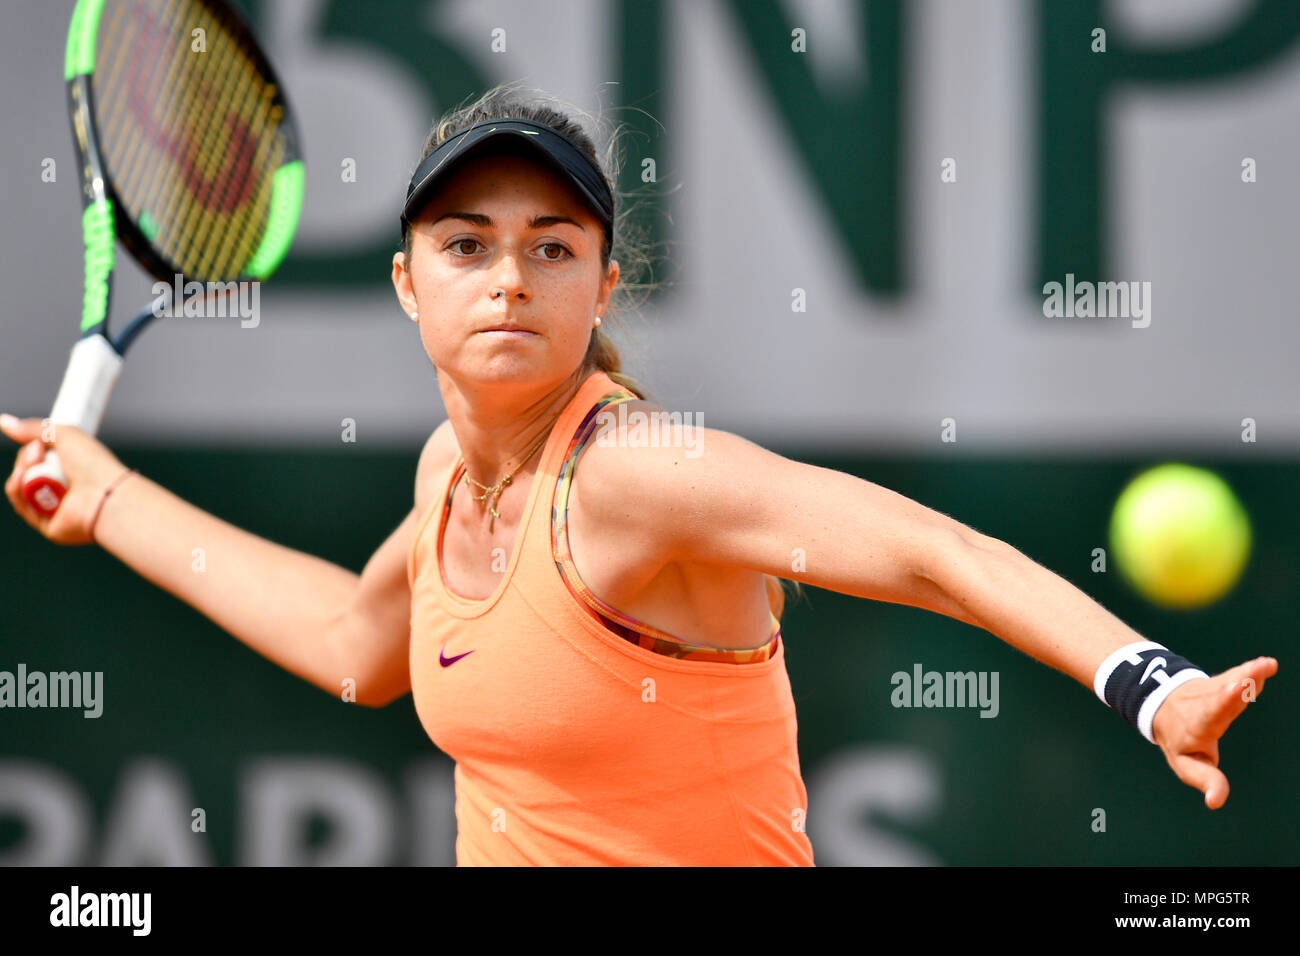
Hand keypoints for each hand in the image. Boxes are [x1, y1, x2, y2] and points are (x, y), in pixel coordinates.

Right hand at [1, 413, 128, 545]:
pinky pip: (21, 504)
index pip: (41, 457)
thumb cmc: (94, 464)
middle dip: (26, 457)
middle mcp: (64, 488)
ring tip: (37, 463)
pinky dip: (18, 489)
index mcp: (73, 469)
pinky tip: (26, 480)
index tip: (36, 441)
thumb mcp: (65, 435)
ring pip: (19, 485)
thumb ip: (34, 429)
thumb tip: (5, 422)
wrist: (103, 494)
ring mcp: (54, 506)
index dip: (33, 448)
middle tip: (38, 451)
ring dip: (22, 471)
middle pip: (27, 470)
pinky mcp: (46, 523)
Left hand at [1151, 656, 1278, 808]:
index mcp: (1195, 728)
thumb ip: (1205, 780)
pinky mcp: (1224, 680)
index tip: (1217, 724)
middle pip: (1218, 700)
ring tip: (1262, 667)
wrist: (1162, 703)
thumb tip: (1216, 802)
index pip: (1205, 723)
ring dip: (1246, 675)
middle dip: (1229, 695)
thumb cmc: (1179, 739)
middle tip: (1239, 684)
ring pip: (1229, 682)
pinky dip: (1252, 671)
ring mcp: (1212, 691)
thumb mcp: (1187, 763)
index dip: (1210, 728)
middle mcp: (1203, 706)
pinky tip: (1267, 665)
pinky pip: (1238, 675)